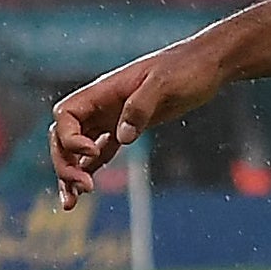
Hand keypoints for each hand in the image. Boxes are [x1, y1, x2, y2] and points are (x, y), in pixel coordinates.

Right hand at [49, 36, 226, 209]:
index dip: (69, 137)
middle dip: (65, 163)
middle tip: (83, 189)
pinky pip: (101, 151)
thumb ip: (140, 107)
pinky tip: (88, 189)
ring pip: (79, 148)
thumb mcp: (164, 84)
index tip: (92, 153)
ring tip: (70, 204)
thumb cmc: (185, 69)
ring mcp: (113, 117)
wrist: (206, 65)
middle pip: (64, 136)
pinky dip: (91, 169)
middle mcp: (101, 105)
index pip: (65, 115)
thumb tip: (122, 137)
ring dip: (71, 173)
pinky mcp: (129, 128)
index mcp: (103, 91)